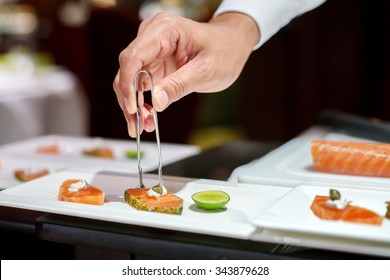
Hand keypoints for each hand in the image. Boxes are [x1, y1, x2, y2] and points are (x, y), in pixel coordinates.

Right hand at [113, 12, 258, 136]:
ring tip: (144, 126)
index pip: (133, 57)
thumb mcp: (205, 70)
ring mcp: (151, 51)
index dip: (127, 84)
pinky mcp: (153, 64)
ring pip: (130, 80)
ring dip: (134, 105)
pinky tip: (147, 118)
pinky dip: (141, 103)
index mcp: (164, 30)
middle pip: (127, 70)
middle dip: (129, 100)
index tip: (133, 108)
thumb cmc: (223, 51)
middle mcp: (151, 37)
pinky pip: (140, 85)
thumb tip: (156, 102)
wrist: (231, 46)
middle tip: (137, 125)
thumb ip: (179, 85)